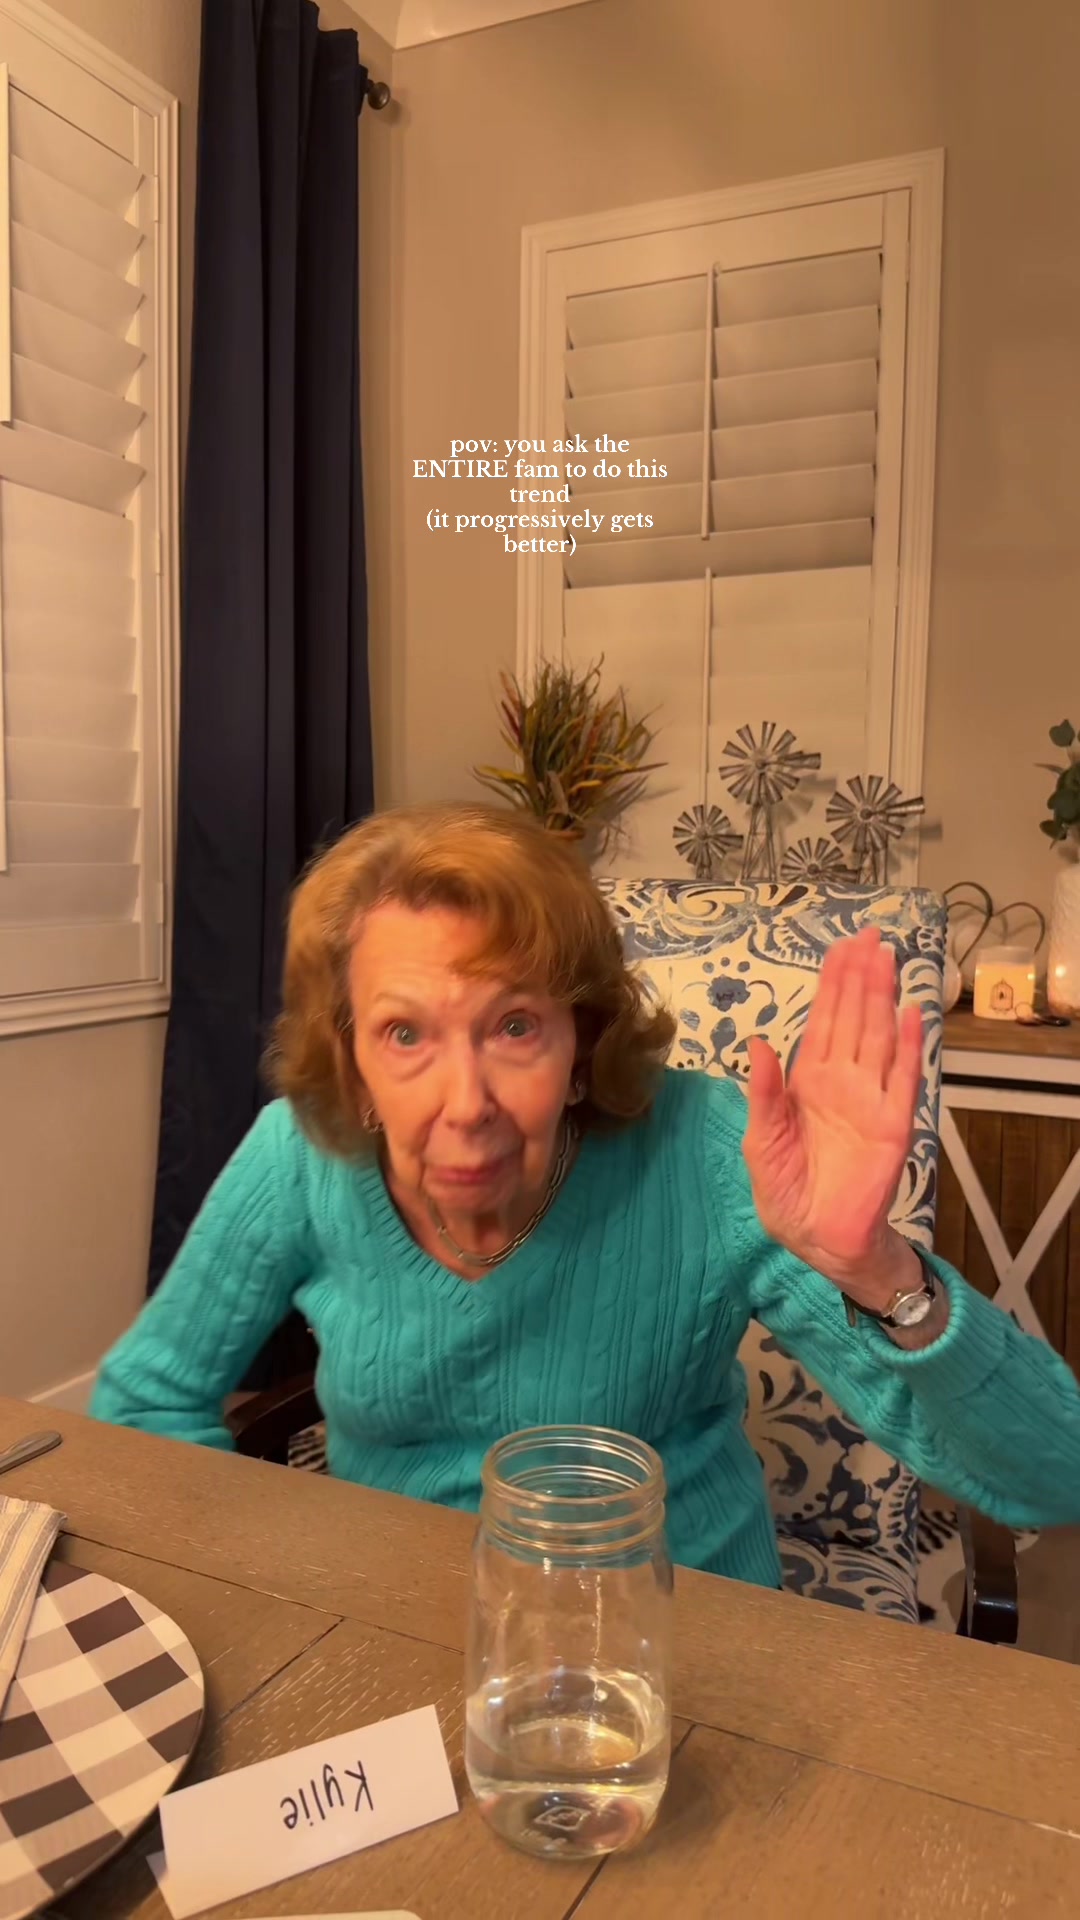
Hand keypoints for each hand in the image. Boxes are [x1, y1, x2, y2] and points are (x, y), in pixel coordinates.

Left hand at [743, 926, 923, 1309]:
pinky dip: (909, 1048)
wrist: (817, 1237)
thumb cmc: (785, 1191)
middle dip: (861, 977)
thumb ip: (761, 1093)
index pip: (822, 1021)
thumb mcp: (761, 1142)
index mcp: (806, 1082)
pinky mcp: (892, 1126)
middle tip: (871, 936)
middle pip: (853, 1018)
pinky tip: (912, 1016)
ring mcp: (870, 1100)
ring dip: (883, 999)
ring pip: (878, 1038)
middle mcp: (841, 1082)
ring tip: (888, 959)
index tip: (842, 947)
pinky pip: (903, 1080)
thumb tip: (755, 1043)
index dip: (833, 984)